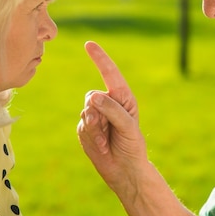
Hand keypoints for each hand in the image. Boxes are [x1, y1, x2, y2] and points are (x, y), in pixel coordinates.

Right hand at [77, 41, 147, 190]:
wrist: (125, 170)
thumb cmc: (132, 146)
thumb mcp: (128, 127)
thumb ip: (112, 110)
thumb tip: (93, 96)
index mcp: (122, 97)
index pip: (109, 74)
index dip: (99, 58)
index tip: (89, 44)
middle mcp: (108, 103)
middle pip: (92, 96)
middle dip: (98, 113)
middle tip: (109, 130)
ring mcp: (95, 116)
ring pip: (85, 111)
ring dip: (95, 129)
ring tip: (107, 142)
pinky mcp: (86, 128)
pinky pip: (81, 125)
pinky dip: (91, 137)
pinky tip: (102, 147)